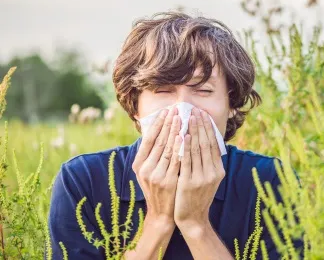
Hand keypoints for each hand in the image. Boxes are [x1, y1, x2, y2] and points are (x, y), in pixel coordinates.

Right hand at [132, 106, 181, 225]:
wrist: (162, 213)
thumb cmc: (157, 188)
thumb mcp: (148, 172)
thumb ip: (151, 154)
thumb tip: (157, 130)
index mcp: (138, 164)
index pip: (148, 139)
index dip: (157, 124)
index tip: (165, 111)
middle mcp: (145, 169)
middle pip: (158, 141)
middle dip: (168, 124)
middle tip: (176, 109)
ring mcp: (156, 176)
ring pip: (167, 149)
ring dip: (175, 131)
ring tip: (182, 118)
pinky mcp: (168, 181)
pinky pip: (176, 160)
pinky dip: (180, 147)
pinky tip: (185, 136)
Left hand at [174, 108, 225, 230]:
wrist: (192, 218)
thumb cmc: (197, 195)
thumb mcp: (208, 179)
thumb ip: (207, 162)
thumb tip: (205, 141)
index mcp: (218, 170)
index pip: (213, 144)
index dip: (208, 128)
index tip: (203, 114)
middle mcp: (213, 173)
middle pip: (206, 143)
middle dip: (200, 125)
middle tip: (195, 110)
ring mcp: (202, 178)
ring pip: (197, 149)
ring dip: (193, 131)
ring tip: (188, 117)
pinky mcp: (189, 182)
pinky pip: (187, 160)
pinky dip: (186, 146)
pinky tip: (184, 135)